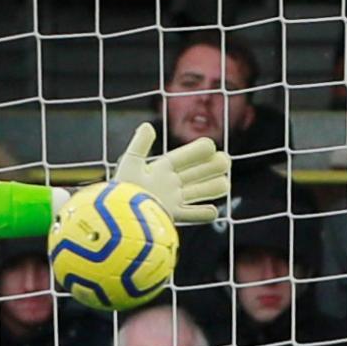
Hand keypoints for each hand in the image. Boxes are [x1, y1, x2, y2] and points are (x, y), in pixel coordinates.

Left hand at [110, 123, 229, 225]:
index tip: (210, 146)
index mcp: (159, 169)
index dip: (197, 151)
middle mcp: (167, 184)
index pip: (182, 157)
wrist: (122, 219)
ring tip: (224, 183)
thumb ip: (140, 145)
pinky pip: (193, 216)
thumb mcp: (130, 165)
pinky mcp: (171, 216)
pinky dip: (204, 213)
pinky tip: (212, 210)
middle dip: (212, 166)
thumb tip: (147, 125)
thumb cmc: (123, 191)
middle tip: (224, 161)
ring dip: (213, 187)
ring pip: (199, 192)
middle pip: (196, 173)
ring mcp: (171, 200)